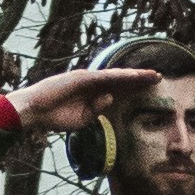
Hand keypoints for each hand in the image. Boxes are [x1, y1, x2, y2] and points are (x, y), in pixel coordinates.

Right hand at [0, 62, 169, 137]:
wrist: (35, 112)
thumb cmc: (55, 116)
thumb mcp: (82, 119)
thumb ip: (97, 109)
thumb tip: (111, 98)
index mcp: (92, 93)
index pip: (118, 90)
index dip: (134, 89)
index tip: (151, 89)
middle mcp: (92, 83)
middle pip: (121, 80)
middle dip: (140, 80)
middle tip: (159, 77)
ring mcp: (87, 79)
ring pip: (116, 76)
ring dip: (134, 76)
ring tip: (152, 75)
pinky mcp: (81, 78)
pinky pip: (104, 77)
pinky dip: (119, 77)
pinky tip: (132, 77)